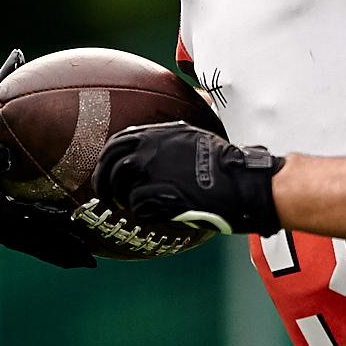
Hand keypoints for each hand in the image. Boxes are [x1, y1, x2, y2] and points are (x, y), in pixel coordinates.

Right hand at [0, 50, 95, 269]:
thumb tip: (17, 52)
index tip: (1, 153)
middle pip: (7, 220)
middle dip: (34, 224)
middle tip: (63, 219)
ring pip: (27, 240)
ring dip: (55, 249)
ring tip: (88, 257)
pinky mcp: (13, 240)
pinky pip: (39, 246)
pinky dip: (61, 253)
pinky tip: (91, 258)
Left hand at [94, 122, 285, 237]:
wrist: (242, 183)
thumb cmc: (225, 165)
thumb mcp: (197, 137)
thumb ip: (174, 137)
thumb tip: (167, 129)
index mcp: (160, 133)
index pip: (119, 141)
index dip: (107, 159)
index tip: (106, 170)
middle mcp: (153, 148)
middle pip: (112, 163)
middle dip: (104, 181)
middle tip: (106, 195)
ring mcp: (155, 170)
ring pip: (120, 185)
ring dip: (121, 199)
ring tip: (128, 208)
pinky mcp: (161, 193)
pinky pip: (137, 206)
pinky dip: (140, 214)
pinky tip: (150, 215)